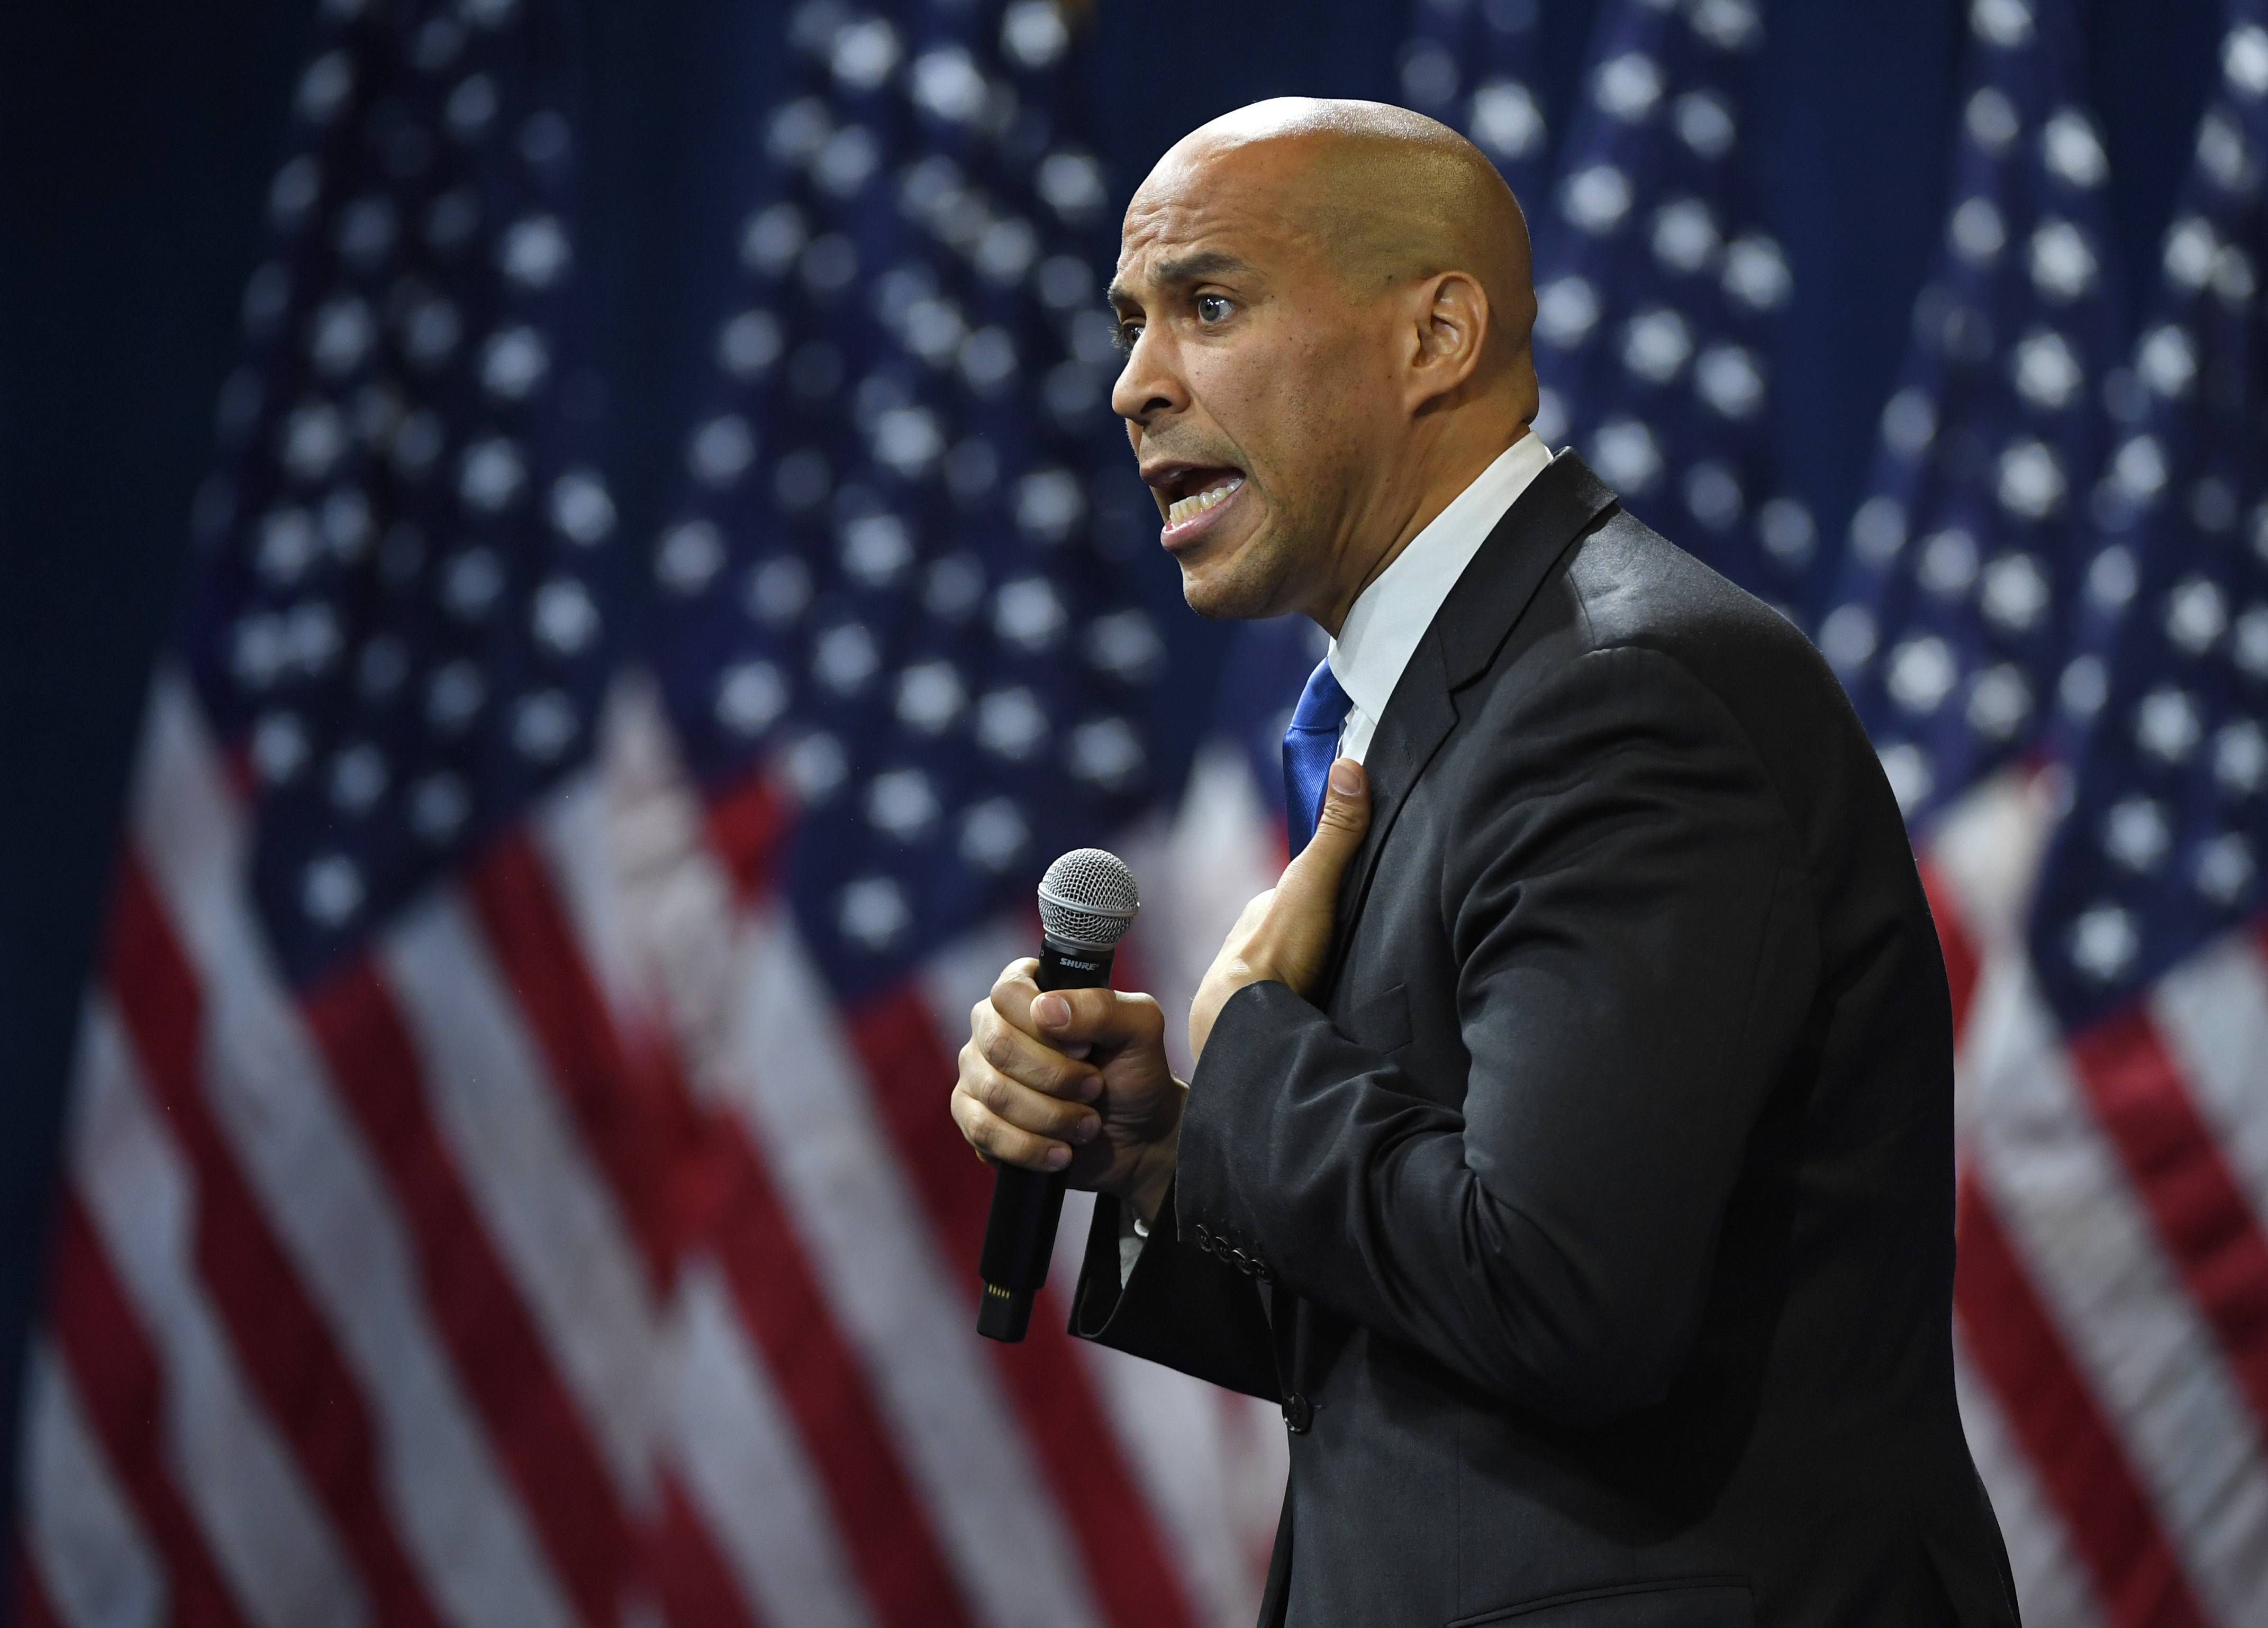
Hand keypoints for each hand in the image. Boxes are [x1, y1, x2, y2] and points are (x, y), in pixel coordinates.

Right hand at [951, 962, 1184, 1225]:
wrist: (1137, 1138)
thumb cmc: (1134, 1073)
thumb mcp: (1140, 1028)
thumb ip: (1101, 1007)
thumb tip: (1045, 1010)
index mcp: (1028, 990)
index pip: (1009, 993)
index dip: (1048, 1028)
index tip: (1087, 1049)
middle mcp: (993, 1025)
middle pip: (999, 1045)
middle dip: (1056, 1077)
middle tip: (1094, 1089)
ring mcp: (978, 1072)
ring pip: (994, 1092)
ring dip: (1051, 1116)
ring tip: (1087, 1124)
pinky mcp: (973, 1118)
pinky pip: (983, 1131)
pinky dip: (1029, 1146)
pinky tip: (1060, 1152)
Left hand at [1190, 757, 1370, 1061]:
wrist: (1244, 1020)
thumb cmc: (1277, 952)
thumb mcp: (1313, 882)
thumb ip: (1336, 834)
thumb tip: (1346, 766)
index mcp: (1263, 910)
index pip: (1299, 894)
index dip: (1324, 895)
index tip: (1346, 905)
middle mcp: (1249, 942)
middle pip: (1290, 932)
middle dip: (1314, 938)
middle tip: (1342, 949)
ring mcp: (1248, 982)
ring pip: (1283, 971)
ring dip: (1302, 976)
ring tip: (1327, 985)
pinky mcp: (1255, 1020)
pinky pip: (1279, 1005)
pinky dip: (1294, 1006)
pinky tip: (1309, 1014)